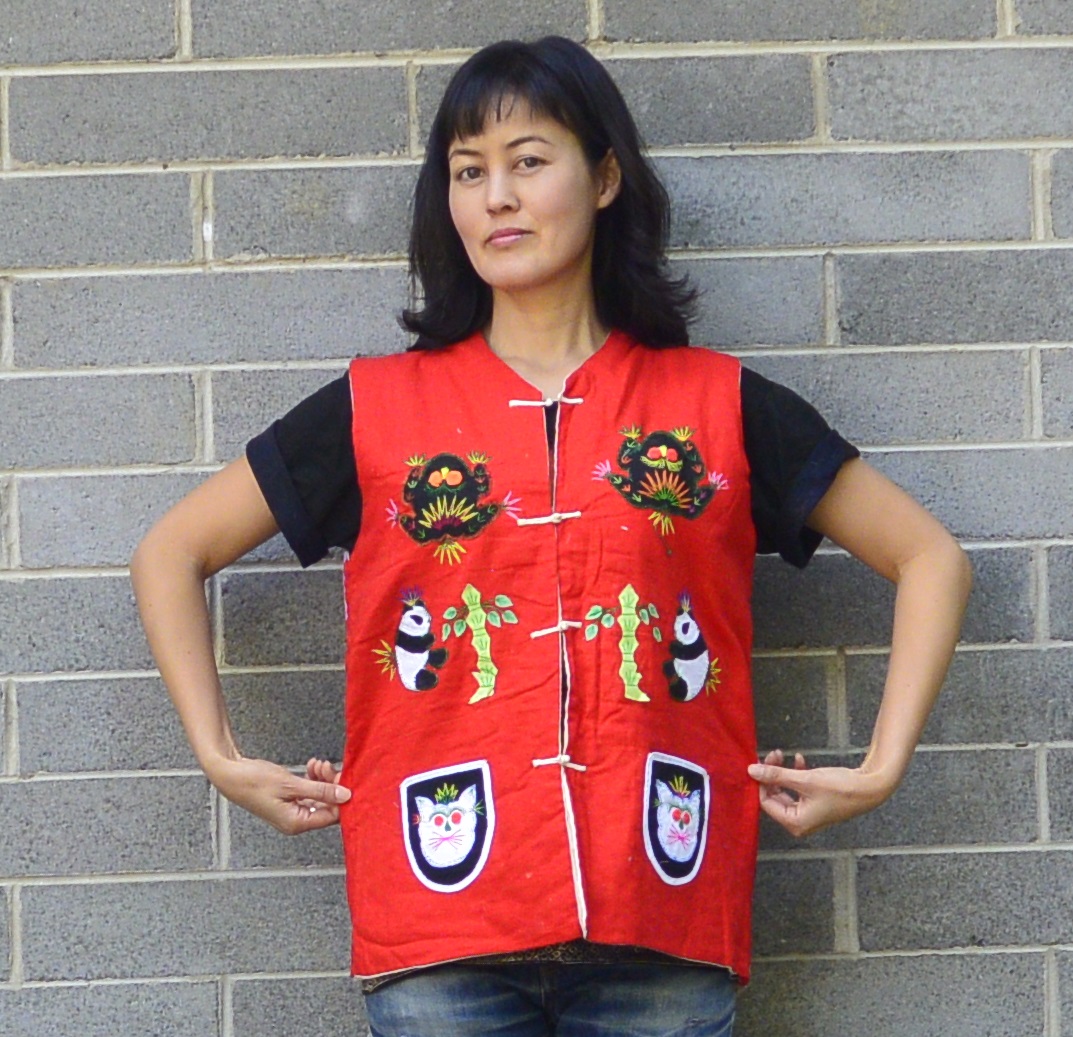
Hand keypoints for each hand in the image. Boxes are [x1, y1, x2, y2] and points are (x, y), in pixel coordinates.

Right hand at [206, 754, 349, 834]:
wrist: (230, 773)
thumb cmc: (253, 781)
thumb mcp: (291, 784)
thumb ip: (320, 790)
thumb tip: (345, 795)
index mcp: (296, 823)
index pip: (331, 815)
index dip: (341, 796)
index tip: (344, 777)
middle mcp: (295, 821)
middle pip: (327, 806)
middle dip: (331, 784)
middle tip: (329, 767)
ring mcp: (291, 811)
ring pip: (319, 797)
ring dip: (322, 779)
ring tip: (317, 764)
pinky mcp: (288, 800)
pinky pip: (309, 792)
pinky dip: (312, 779)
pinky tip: (311, 767)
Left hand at [747, 749, 895, 837]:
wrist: (870, 788)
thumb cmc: (839, 787)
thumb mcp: (804, 779)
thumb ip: (776, 775)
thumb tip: (751, 770)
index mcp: (795, 823)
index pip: (766, 802)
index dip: (762, 781)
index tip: (761, 761)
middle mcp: (800, 823)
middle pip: (775, 796)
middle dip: (772, 774)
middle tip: (774, 753)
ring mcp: (808, 814)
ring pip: (785, 791)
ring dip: (783, 772)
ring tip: (783, 754)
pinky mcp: (815, 804)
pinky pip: (797, 789)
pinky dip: (795, 775)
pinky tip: (799, 759)